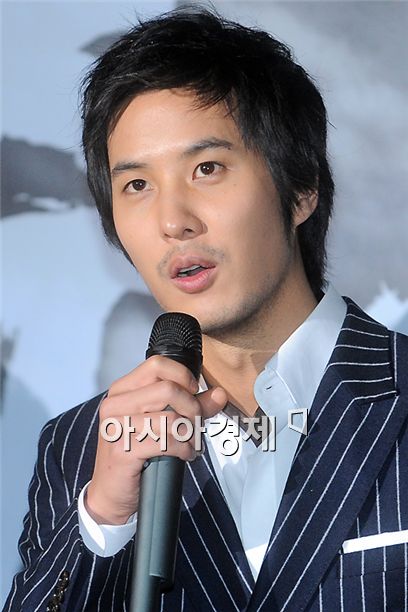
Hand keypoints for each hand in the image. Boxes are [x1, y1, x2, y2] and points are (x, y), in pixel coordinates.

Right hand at [85, 356, 226, 524]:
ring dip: (189, 433)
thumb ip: (190, 405)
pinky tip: (183, 454)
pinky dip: (183, 449)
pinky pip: (166, 442)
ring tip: (190, 443)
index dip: (183, 376)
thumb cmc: (135, 454)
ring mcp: (116, 427)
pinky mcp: (122, 450)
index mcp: (122, 390)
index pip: (157, 364)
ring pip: (170, 417)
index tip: (194, 393)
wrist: (110, 493)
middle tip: (195, 425)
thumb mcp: (162, 423)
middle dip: (192, 409)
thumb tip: (219, 394)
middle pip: (168, 389)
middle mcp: (115, 404)